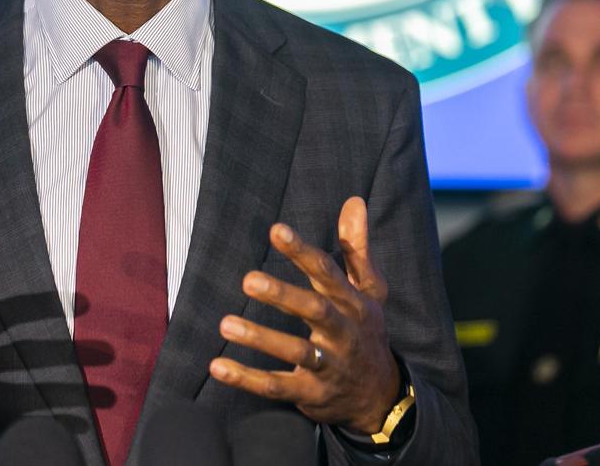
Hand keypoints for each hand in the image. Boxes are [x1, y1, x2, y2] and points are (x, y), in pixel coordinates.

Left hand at [209, 196, 399, 433]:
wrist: (382, 398)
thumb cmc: (366, 331)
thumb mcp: (370, 290)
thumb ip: (356, 247)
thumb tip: (354, 202)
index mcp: (353, 303)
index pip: (327, 272)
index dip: (301, 251)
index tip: (276, 230)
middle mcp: (343, 333)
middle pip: (314, 311)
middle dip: (283, 296)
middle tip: (247, 280)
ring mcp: (329, 367)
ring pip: (295, 352)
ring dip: (261, 338)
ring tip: (225, 323)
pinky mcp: (312, 395)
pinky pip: (277, 387)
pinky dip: (247, 379)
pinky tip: (217, 365)